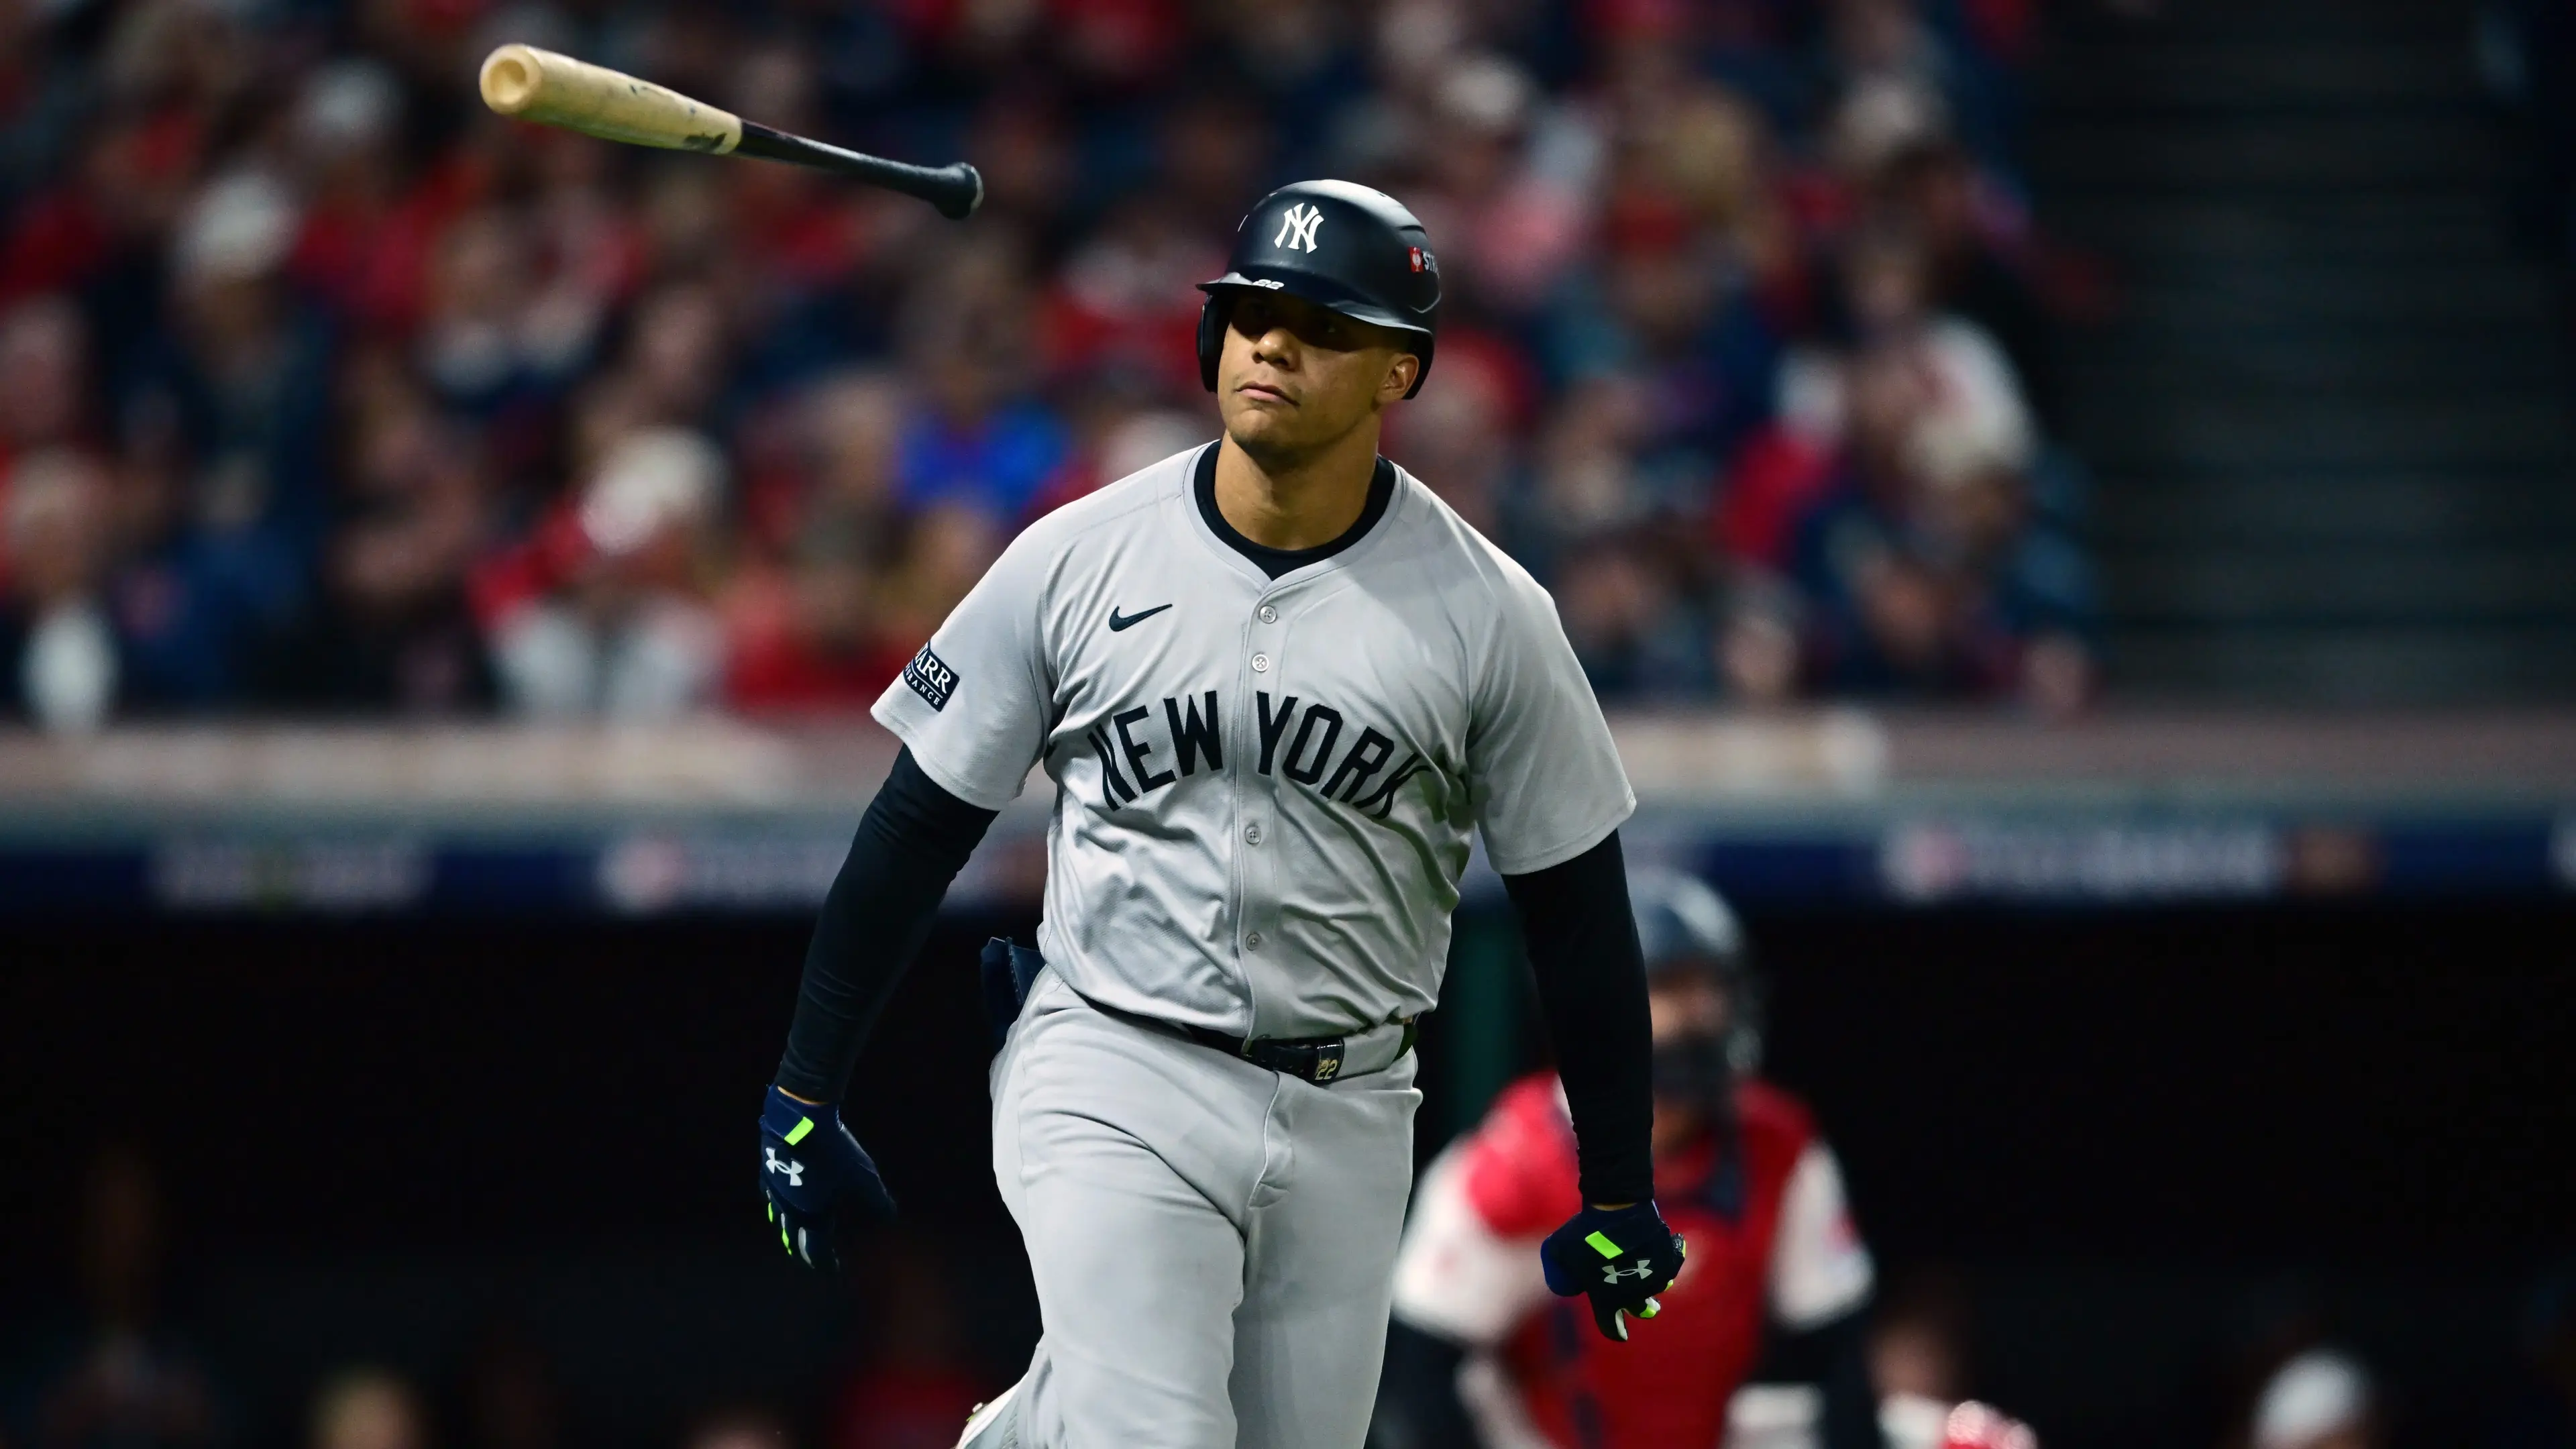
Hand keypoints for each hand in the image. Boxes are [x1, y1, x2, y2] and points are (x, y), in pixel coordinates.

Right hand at [759, 1085, 896, 1268]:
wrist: (799, 1121)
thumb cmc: (834, 1153)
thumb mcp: (863, 1178)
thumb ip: (877, 1202)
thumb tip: (891, 1218)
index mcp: (810, 1216)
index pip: (815, 1250)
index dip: (824, 1263)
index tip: (832, 1269)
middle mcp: (787, 1210)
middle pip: (792, 1238)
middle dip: (802, 1251)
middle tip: (809, 1257)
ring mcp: (774, 1190)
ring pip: (777, 1218)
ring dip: (787, 1229)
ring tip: (793, 1232)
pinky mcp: (767, 1169)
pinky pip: (770, 1195)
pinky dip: (777, 1204)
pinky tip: (779, 1198)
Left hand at [1539, 1200, 1685, 1341]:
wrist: (1617, 1209)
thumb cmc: (1584, 1232)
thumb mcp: (1557, 1251)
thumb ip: (1557, 1271)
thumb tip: (1562, 1285)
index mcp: (1608, 1301)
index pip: (1611, 1328)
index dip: (1615, 1331)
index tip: (1621, 1334)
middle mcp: (1635, 1295)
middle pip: (1640, 1309)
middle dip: (1639, 1308)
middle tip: (1644, 1306)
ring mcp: (1655, 1279)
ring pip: (1656, 1288)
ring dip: (1650, 1283)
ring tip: (1646, 1271)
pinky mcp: (1669, 1261)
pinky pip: (1669, 1267)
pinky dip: (1665, 1261)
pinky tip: (1660, 1250)